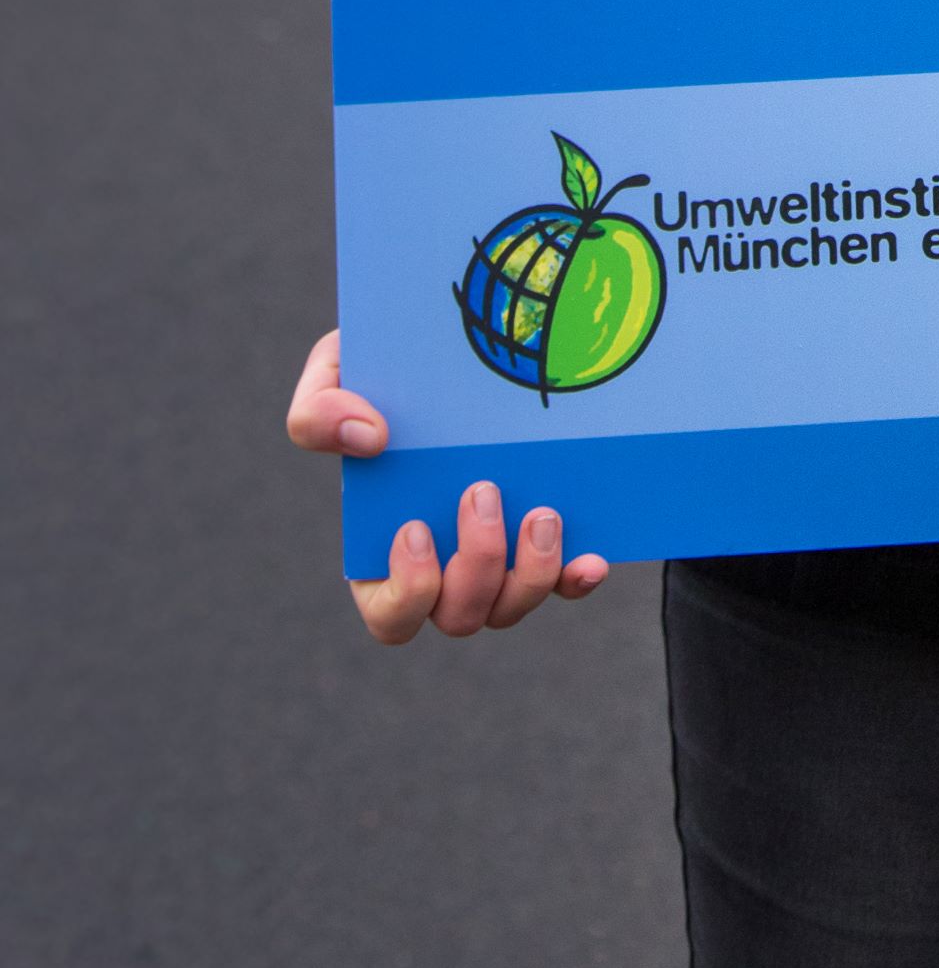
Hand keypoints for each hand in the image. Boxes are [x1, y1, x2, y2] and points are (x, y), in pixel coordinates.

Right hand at [286, 328, 607, 643]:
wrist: (444, 352)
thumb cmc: (380, 371)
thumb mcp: (333, 375)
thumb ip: (319, 412)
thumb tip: (367, 441)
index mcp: (382, 552)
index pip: (392, 615)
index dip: (407, 591)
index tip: (418, 529)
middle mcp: (442, 571)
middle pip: (459, 615)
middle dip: (476, 564)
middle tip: (483, 491)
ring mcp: (496, 561)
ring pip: (510, 607)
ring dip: (529, 574)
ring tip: (542, 514)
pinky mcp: (540, 542)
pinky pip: (561, 583)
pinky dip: (574, 579)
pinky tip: (591, 558)